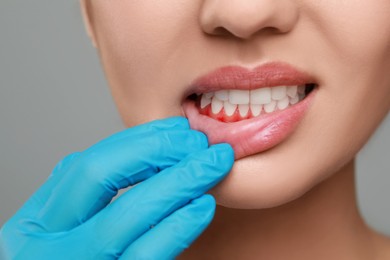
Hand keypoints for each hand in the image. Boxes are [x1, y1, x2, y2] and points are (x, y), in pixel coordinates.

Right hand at [0, 117, 233, 258]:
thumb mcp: (68, 227)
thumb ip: (89, 194)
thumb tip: (137, 152)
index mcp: (36, 222)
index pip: (88, 164)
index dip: (138, 141)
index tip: (179, 130)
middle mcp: (46, 244)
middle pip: (101, 176)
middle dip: (157, 150)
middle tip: (200, 142)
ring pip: (129, 213)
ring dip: (179, 180)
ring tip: (214, 164)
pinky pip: (148, 253)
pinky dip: (179, 225)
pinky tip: (203, 205)